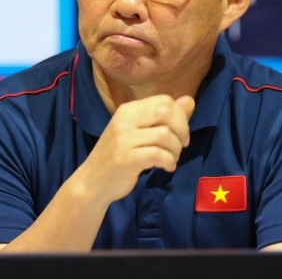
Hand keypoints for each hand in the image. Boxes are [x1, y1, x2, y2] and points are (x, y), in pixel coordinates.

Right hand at [73, 94, 194, 206]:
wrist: (93, 181)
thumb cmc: (118, 156)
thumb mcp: (139, 132)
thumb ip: (164, 117)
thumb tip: (189, 101)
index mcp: (128, 110)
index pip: (163, 100)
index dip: (180, 115)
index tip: (180, 134)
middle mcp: (125, 120)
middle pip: (166, 112)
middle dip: (181, 129)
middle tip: (180, 145)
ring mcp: (124, 139)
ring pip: (165, 135)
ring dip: (175, 149)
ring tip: (171, 158)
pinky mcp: (127, 159)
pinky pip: (159, 155)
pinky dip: (169, 162)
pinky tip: (167, 167)